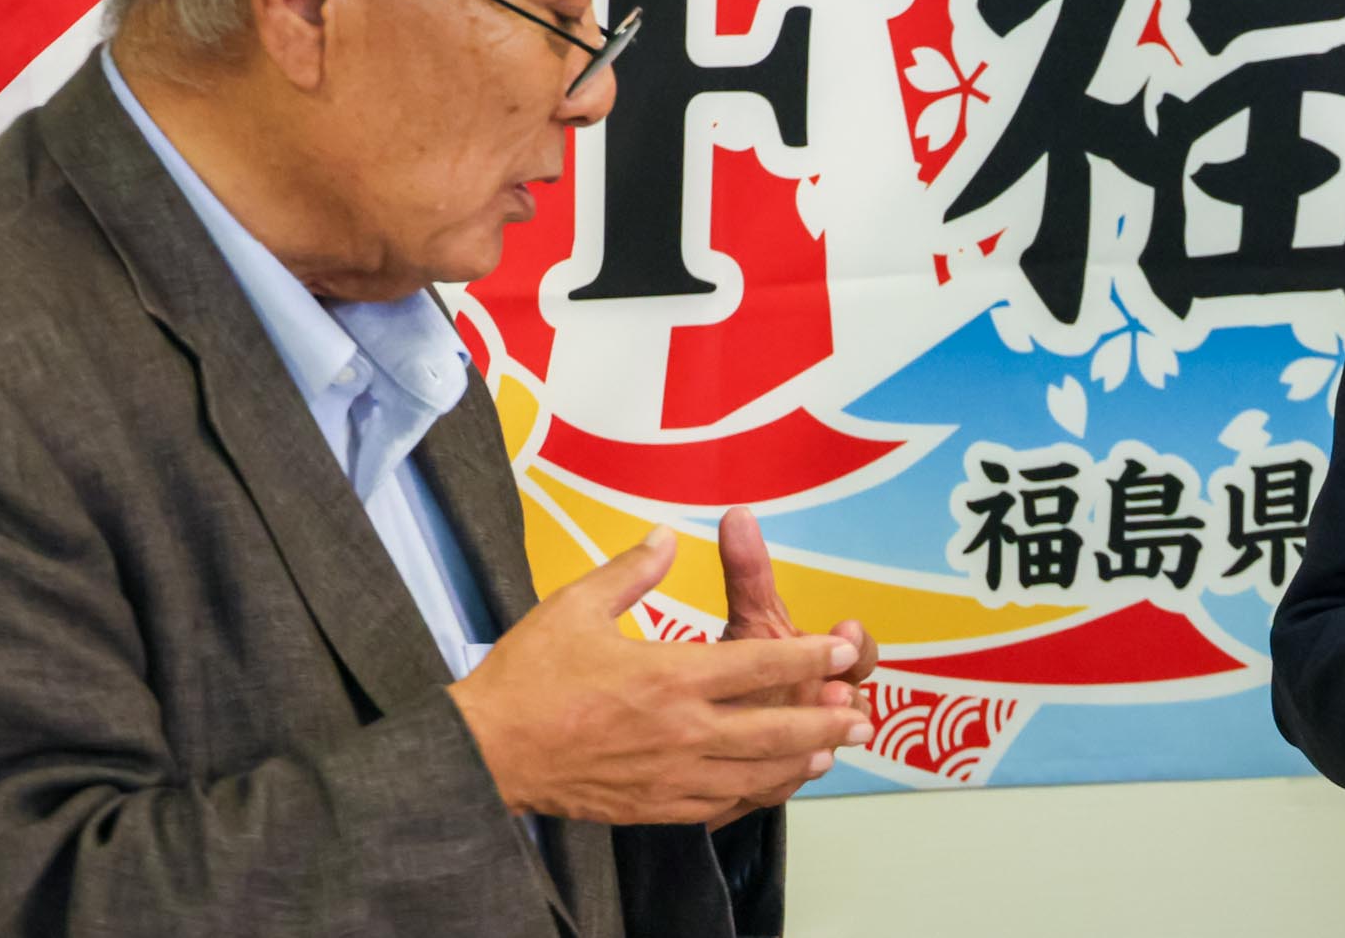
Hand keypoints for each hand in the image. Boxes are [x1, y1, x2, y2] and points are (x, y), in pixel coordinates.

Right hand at [450, 526, 869, 825]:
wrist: (484, 754)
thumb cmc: (527, 678)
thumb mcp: (576, 605)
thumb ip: (632, 570)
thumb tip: (667, 537)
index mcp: (670, 675)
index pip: (760, 662)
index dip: (809, 655)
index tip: (841, 649)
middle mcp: (681, 730)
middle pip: (775, 729)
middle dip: (825, 721)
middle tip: (860, 714)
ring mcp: (669, 775)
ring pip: (754, 773)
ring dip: (799, 762)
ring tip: (829, 752)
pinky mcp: (650, 807)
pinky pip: (717, 805)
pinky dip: (750, 795)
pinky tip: (764, 786)